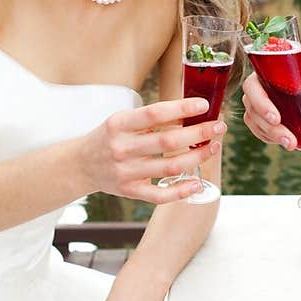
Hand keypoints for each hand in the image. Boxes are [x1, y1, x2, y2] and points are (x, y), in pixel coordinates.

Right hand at [80, 98, 225, 202]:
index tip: (204, 105)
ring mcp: (125, 172)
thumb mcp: (122, 120)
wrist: (81, 165)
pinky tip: (197, 183)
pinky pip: (160, 195)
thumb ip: (151, 118)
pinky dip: (181, 190)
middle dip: (198, 133)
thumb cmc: (110, 137)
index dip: (181, 108)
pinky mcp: (130, 191)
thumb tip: (191, 112)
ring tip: (213, 147)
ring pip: (169, 167)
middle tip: (219, 126)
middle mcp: (121, 148)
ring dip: (197, 157)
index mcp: (119, 124)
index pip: (154, 114)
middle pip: (167, 141)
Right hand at [242, 71, 300, 150]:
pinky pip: (259, 132)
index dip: (259, 101)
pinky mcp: (262, 123)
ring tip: (292, 143)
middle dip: (267, 124)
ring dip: (273, 135)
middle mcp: (261, 90)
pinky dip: (272, 139)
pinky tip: (287, 141)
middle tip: (287, 137)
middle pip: (252, 107)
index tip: (276, 117)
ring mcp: (259, 107)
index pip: (253, 84)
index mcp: (270, 75)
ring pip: (255, 122)